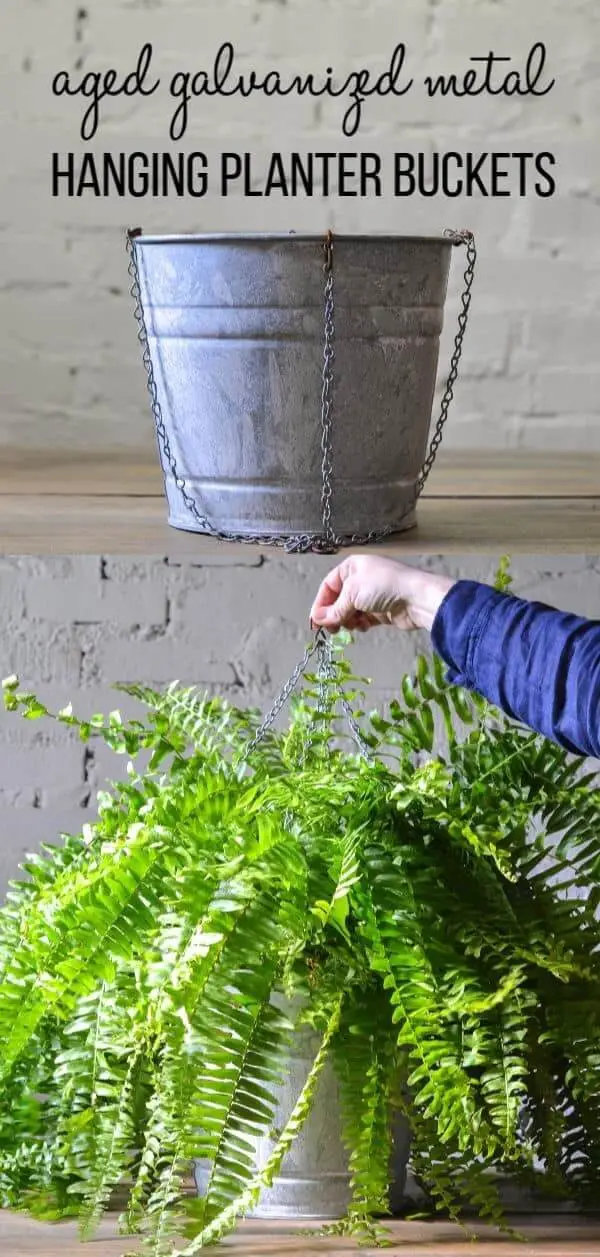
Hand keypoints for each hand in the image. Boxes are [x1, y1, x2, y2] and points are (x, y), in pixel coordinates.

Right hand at [309, 555, 454, 633]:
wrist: (416, 598)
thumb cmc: (383, 587)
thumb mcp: (352, 594)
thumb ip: (334, 609)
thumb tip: (317, 619)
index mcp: (351, 567)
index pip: (328, 586)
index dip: (320, 604)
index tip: (316, 622)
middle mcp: (360, 579)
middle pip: (338, 600)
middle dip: (334, 615)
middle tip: (332, 629)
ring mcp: (372, 595)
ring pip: (350, 611)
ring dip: (347, 621)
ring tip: (352, 626)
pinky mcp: (381, 610)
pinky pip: (363, 619)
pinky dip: (360, 624)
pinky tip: (364, 627)